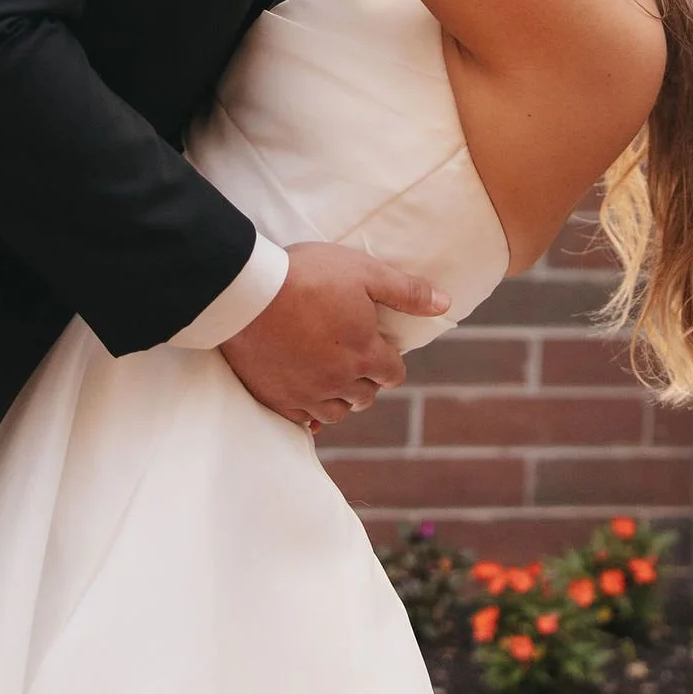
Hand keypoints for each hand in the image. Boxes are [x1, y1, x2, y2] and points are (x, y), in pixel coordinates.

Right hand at [220, 240, 447, 431]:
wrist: (247, 292)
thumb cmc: (308, 275)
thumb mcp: (365, 271)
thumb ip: (407, 291)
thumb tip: (445, 304)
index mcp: (366, 354)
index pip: (393, 374)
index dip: (389, 361)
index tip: (378, 349)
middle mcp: (340, 381)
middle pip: (365, 396)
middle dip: (365, 380)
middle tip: (352, 360)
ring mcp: (306, 394)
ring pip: (334, 413)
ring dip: (338, 399)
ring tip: (329, 379)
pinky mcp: (275, 398)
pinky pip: (299, 421)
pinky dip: (305, 414)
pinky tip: (303, 399)